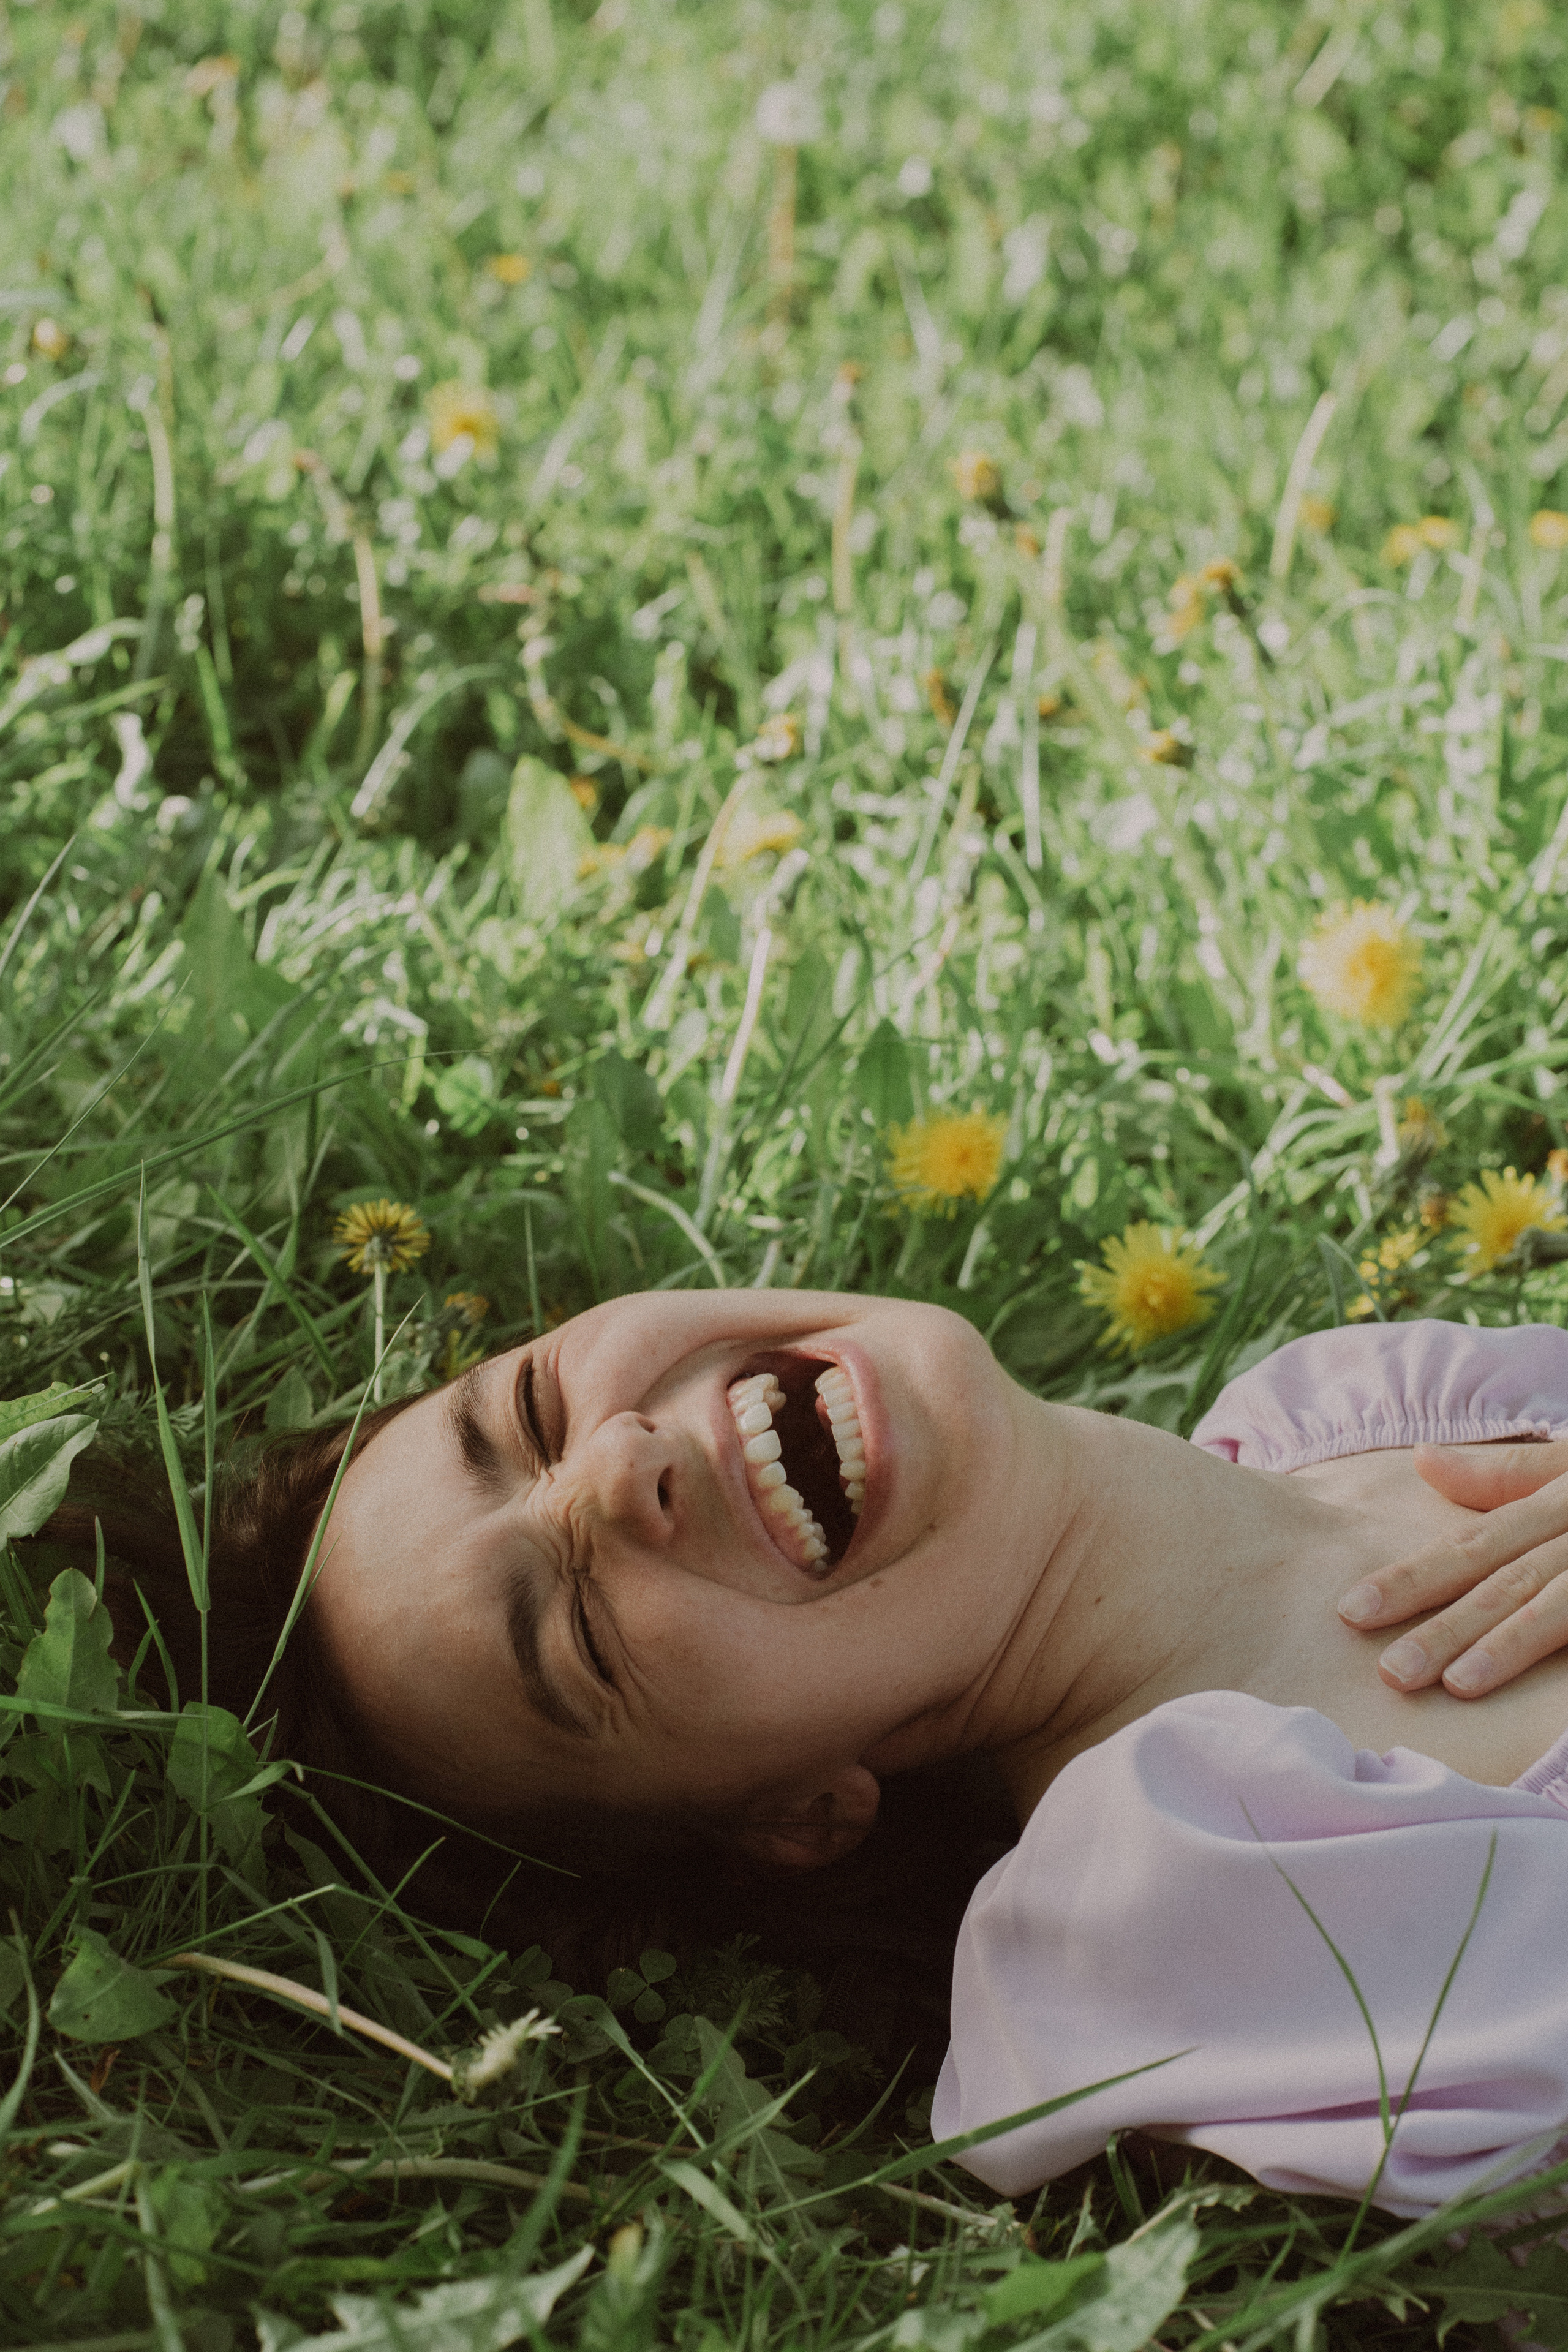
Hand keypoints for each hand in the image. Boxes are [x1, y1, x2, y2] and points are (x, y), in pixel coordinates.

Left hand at [1337, 1440, 1567, 1697]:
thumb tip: (1420, 1458)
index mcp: (1556, 1501)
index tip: (1350, 1612)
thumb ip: (1503, 1473)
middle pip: (1506, 1579)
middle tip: (1389, 1671)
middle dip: (1447, 1626)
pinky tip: (1534, 1693)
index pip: (1473, 1544)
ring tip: (1454, 1685)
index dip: (1413, 1578)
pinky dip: (1553, 1653)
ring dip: (1504, 1645)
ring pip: (1553, 1607)